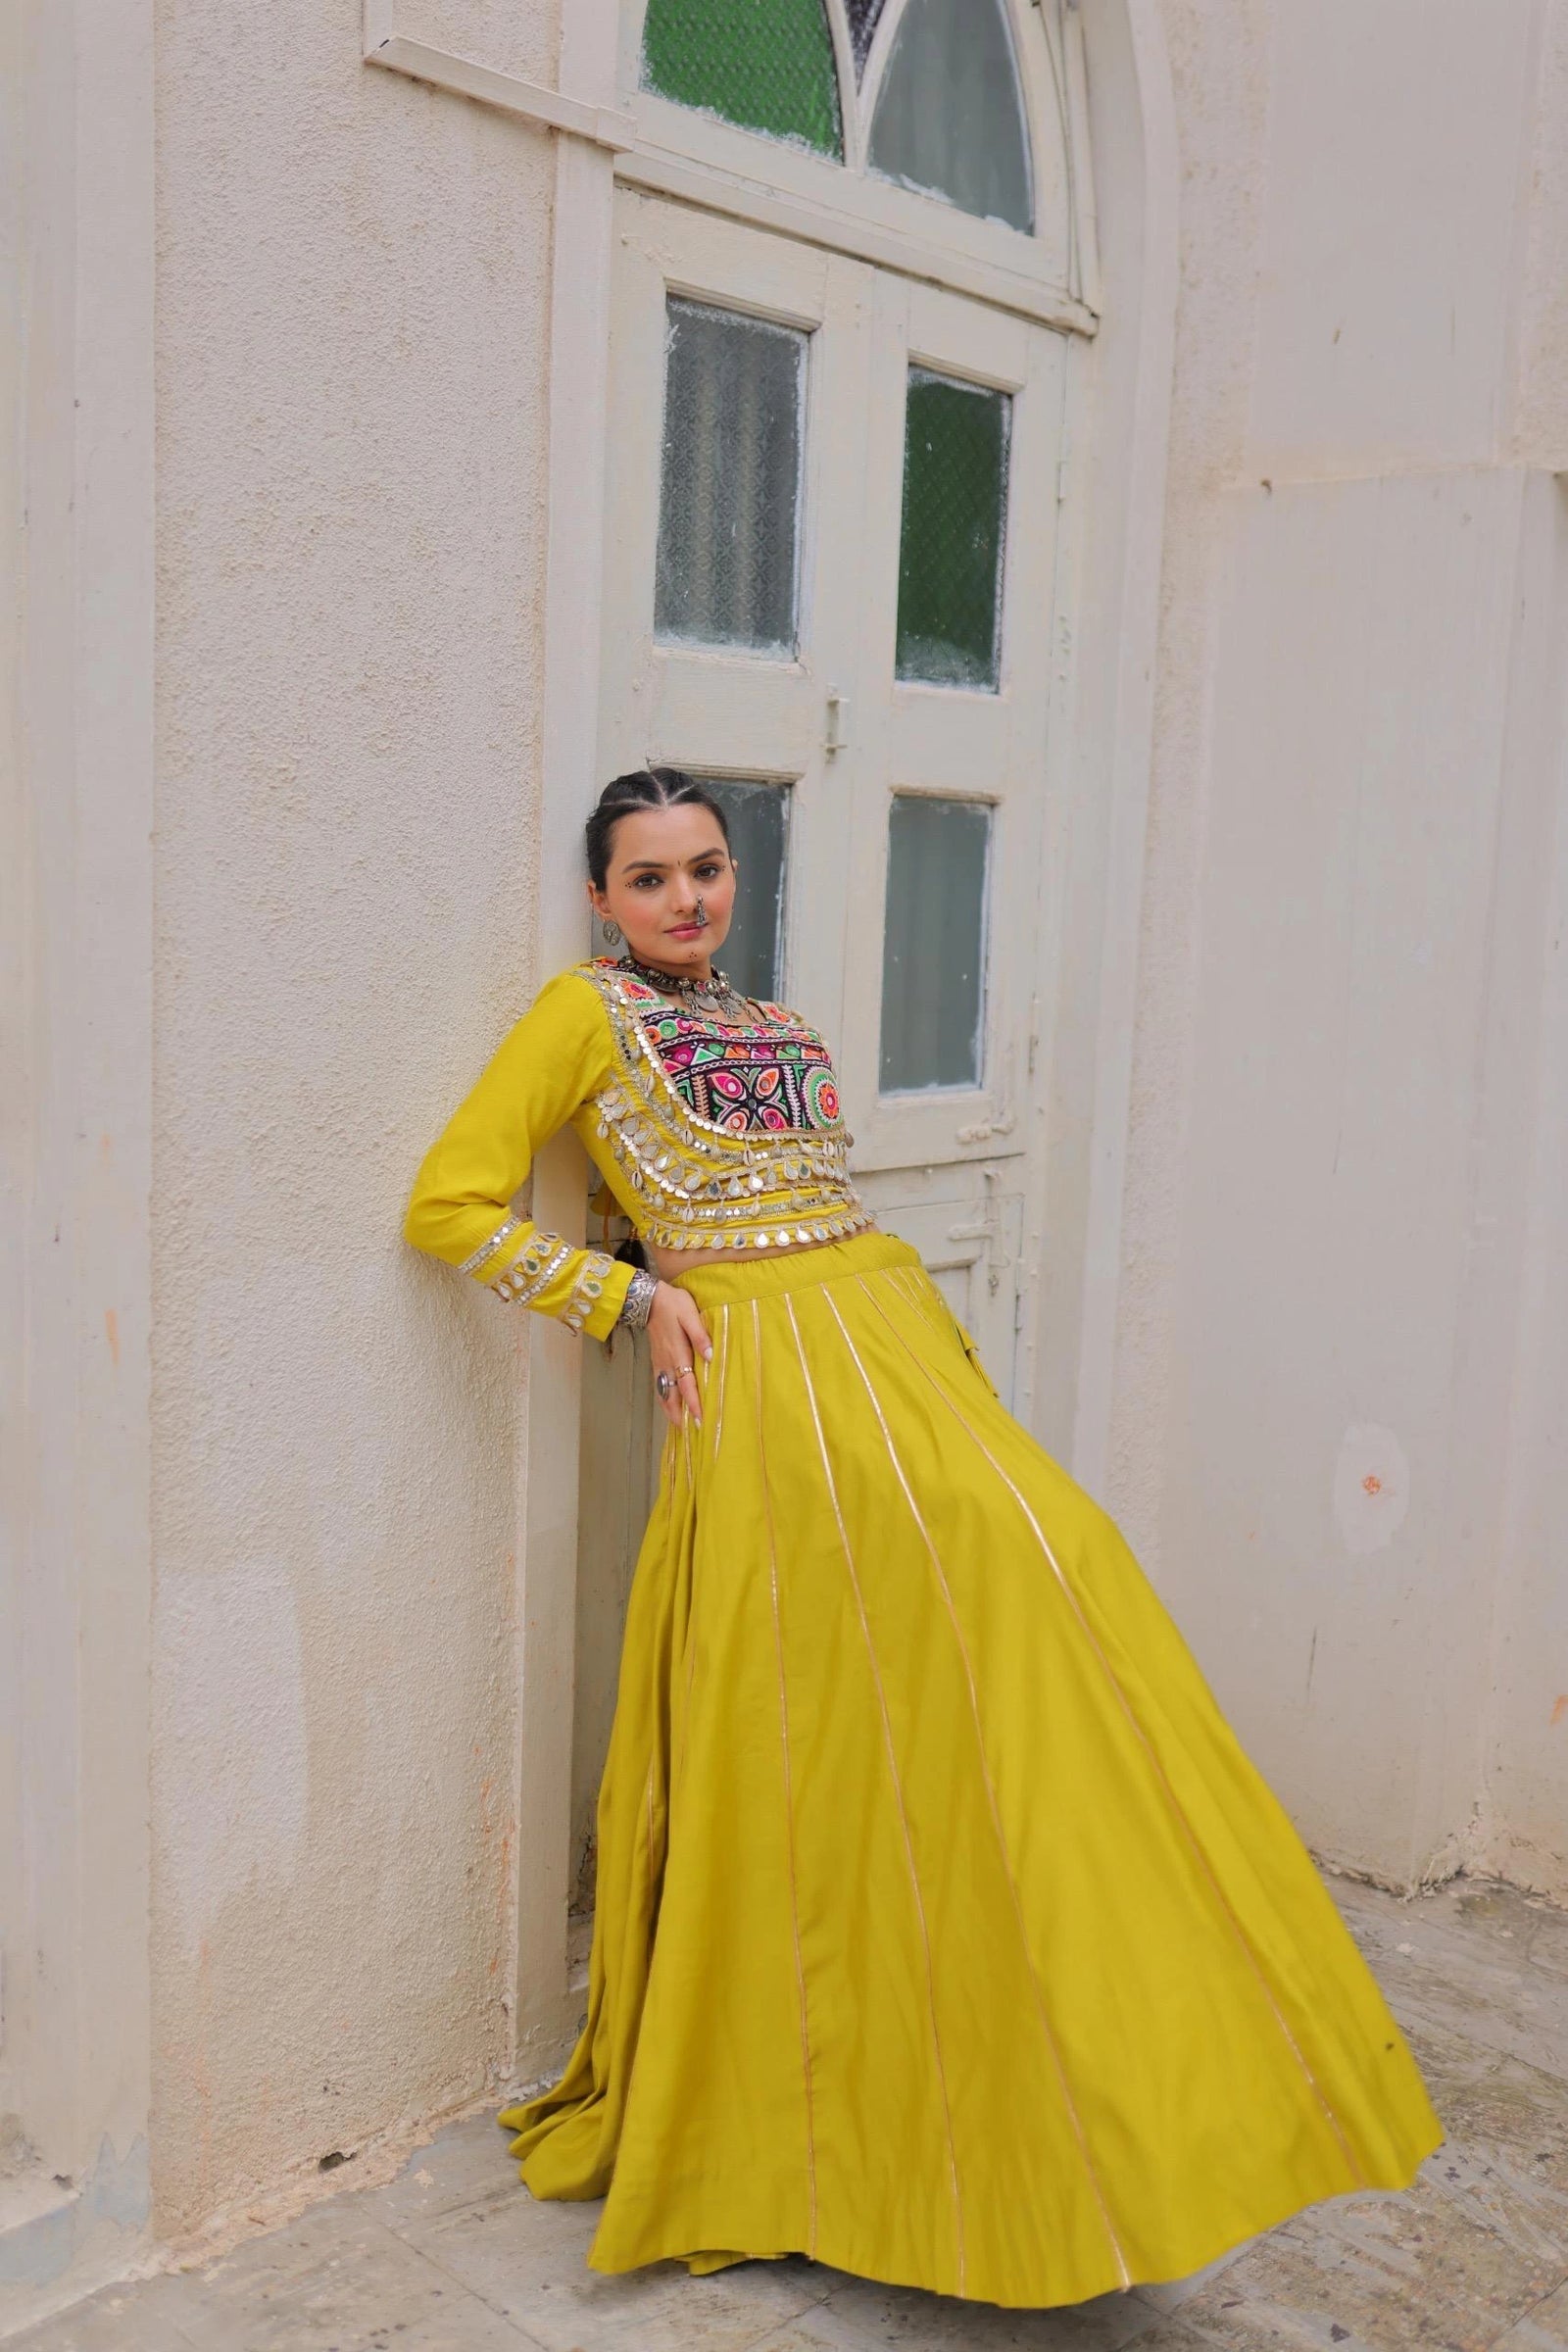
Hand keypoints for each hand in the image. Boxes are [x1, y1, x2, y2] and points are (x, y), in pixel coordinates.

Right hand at [648, 1282, 713, 1428]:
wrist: (648, 1299)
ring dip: (670, 1410)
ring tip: (678, 1426)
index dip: (694, 1403)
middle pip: (673, 1394)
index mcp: (678, 1353)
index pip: (687, 1384)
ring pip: (664, 1392)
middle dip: (681, 1414)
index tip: (700, 1419)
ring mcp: (659, 1363)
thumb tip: (712, 1356)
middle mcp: (666, 1363)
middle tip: (690, 1432)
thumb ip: (700, 1336)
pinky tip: (668, 1405)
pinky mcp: (656, 1360)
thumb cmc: (673, 1304)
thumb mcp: (689, 1315)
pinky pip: (659, 1385)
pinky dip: (663, 1398)